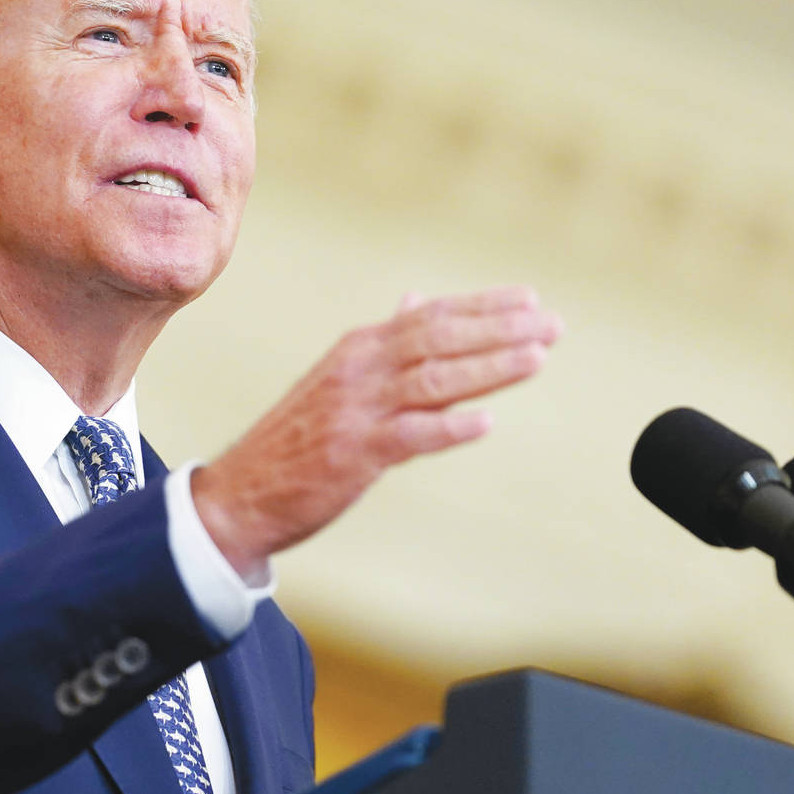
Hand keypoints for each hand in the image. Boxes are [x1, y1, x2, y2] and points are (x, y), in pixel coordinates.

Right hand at [190, 286, 561, 579]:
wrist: (242, 494)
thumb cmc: (298, 439)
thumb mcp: (338, 378)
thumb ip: (384, 344)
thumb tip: (417, 301)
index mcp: (359, 349)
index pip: (430, 315)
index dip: (483, 305)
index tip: (530, 299)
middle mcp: (359, 370)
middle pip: (438, 338)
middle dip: (499, 329)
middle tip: (551, 324)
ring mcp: (356, 411)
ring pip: (432, 380)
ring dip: (489, 368)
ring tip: (536, 359)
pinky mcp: (354, 455)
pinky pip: (409, 436)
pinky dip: (448, 428)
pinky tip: (486, 423)